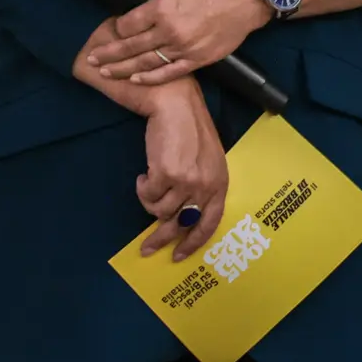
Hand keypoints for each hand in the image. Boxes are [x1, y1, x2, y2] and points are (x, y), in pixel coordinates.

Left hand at [85, 0, 270, 84]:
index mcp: (163, 7)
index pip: (128, 24)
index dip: (117, 27)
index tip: (112, 29)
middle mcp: (169, 30)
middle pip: (130, 46)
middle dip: (108, 53)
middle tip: (92, 58)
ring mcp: (184, 47)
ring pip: (146, 62)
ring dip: (123, 69)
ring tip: (106, 73)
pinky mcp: (198, 59)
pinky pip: (168, 72)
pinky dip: (150, 78)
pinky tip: (135, 80)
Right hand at [135, 85, 228, 259]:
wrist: (177, 106)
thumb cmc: (191, 131)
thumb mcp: (206, 162)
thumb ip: (200, 187)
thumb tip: (182, 216)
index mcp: (220, 184)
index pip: (209, 224)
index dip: (193, 243)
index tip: (179, 255)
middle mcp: (205, 186)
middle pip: (181, 225)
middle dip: (160, 240)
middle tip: (146, 250)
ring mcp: (186, 181)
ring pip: (159, 211)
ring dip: (149, 201)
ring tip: (148, 183)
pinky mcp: (166, 174)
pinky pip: (147, 195)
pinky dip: (142, 187)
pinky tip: (144, 173)